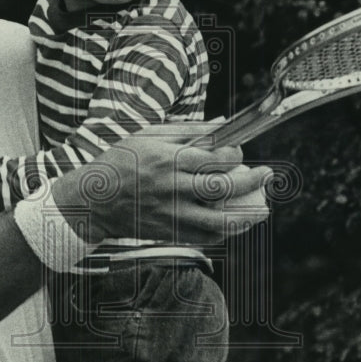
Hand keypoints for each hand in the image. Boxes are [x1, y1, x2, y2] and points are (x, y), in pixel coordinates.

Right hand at [51, 132, 271, 245]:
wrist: (93, 200)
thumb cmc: (121, 161)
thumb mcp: (149, 136)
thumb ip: (187, 131)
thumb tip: (223, 124)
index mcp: (167, 160)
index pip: (214, 158)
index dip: (235, 155)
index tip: (239, 153)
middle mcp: (171, 188)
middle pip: (222, 189)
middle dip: (252, 182)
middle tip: (266, 175)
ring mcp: (171, 214)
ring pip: (219, 221)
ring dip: (247, 216)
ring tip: (263, 209)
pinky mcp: (169, 232)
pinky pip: (204, 237)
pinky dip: (224, 232)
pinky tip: (236, 224)